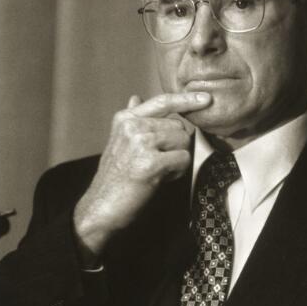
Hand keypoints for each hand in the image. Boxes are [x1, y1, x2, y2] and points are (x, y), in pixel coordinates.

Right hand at [73, 91, 210, 261]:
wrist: (100, 208)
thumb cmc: (115, 177)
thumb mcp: (119, 141)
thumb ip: (133, 119)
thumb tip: (136, 97)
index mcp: (125, 118)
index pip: (162, 101)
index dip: (187, 99)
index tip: (206, 98)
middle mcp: (132, 126)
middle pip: (179, 126)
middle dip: (175, 146)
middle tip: (156, 162)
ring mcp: (140, 143)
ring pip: (183, 142)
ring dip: (176, 160)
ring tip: (156, 171)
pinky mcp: (149, 163)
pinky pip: (183, 159)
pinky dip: (177, 172)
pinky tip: (159, 179)